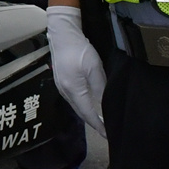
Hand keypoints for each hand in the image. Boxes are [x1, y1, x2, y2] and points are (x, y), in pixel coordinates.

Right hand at [46, 5, 106, 131]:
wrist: (62, 34)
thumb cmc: (79, 49)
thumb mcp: (94, 67)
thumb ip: (99, 86)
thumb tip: (104, 103)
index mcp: (73, 90)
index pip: (88, 113)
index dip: (98, 125)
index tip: (108, 135)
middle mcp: (65, 92)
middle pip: (81, 112)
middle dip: (93, 123)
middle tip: (106, 130)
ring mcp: (61, 87)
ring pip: (77, 106)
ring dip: (88, 114)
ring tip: (100, 121)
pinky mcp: (61, 81)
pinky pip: (74, 99)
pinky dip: (83, 106)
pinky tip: (89, 105)